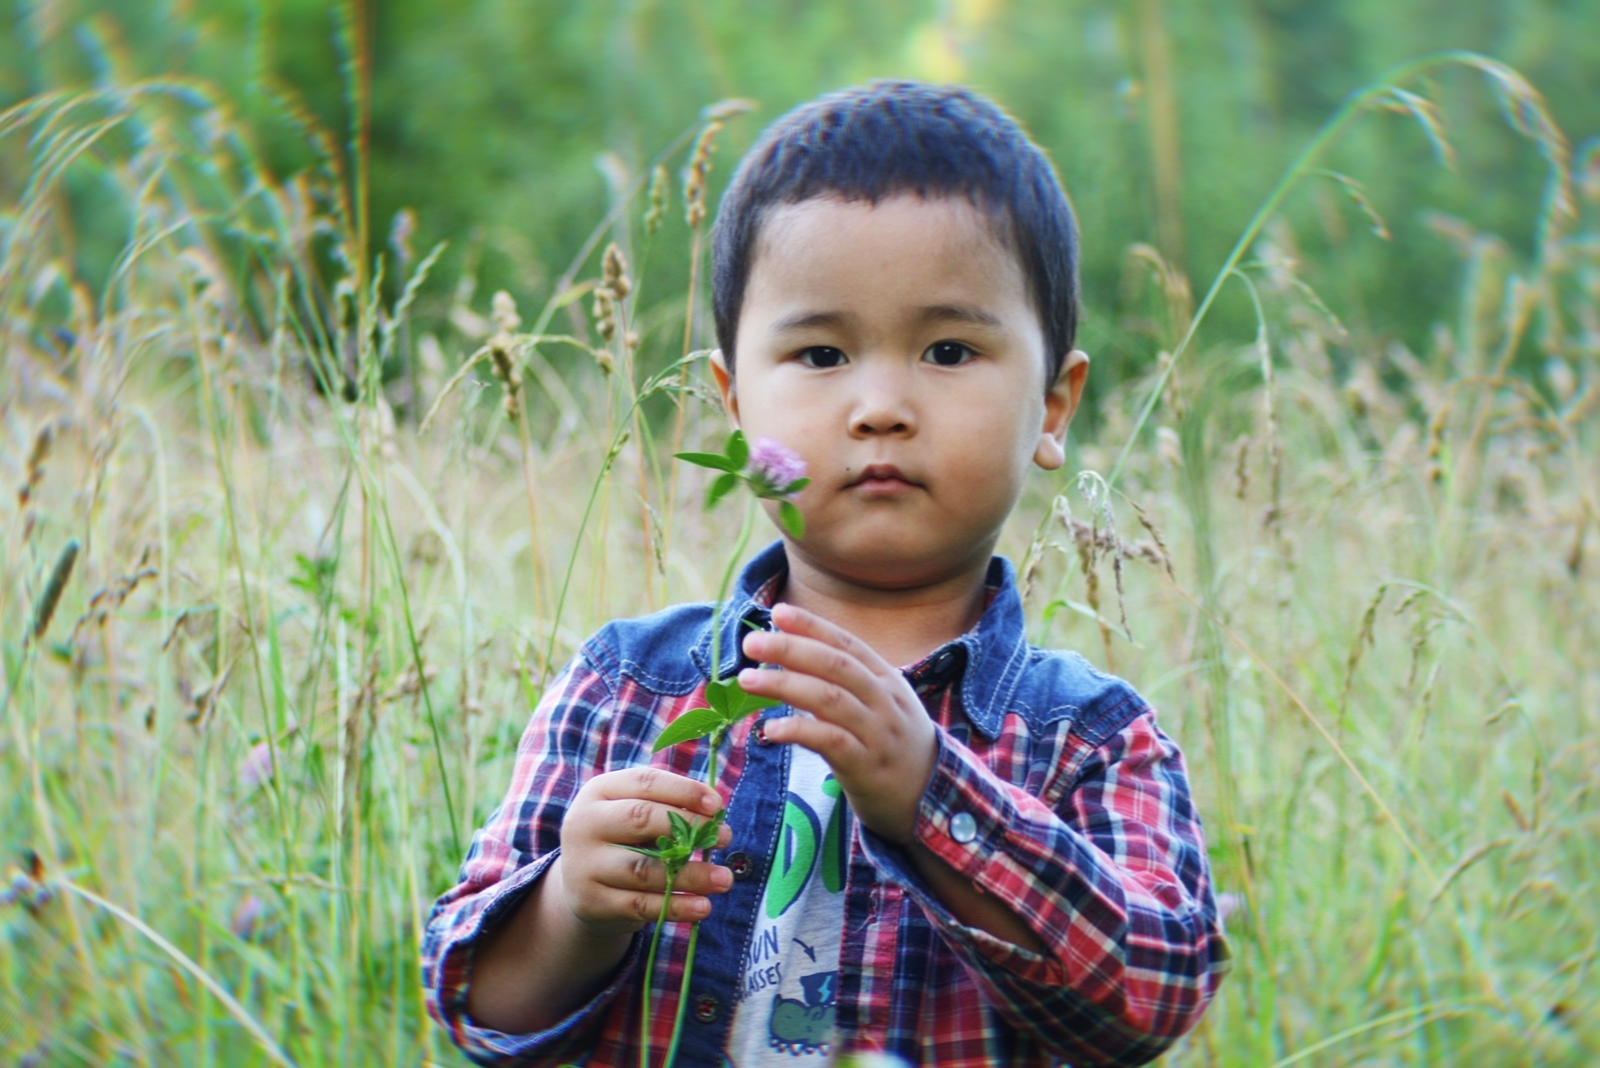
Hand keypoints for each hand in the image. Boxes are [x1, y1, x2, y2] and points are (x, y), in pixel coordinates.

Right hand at [556, 767, 733, 929]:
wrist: (581, 886)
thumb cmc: (624, 839)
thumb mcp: (636, 813)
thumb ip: (669, 807)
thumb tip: (715, 812)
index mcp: (600, 791)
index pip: (645, 782)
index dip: (684, 791)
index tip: (717, 806)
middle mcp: (585, 823)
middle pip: (640, 819)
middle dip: (689, 827)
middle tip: (725, 838)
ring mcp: (585, 864)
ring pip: (643, 868)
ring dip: (690, 875)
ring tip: (724, 879)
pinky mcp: (592, 902)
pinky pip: (639, 905)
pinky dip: (675, 907)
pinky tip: (703, 906)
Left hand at [737, 603, 938, 843]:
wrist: (930, 797)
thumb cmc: (893, 744)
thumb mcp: (881, 704)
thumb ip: (845, 682)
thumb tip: (791, 654)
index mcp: (886, 679)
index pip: (846, 644)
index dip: (812, 626)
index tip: (778, 612)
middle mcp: (884, 700)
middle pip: (835, 666)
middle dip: (791, 649)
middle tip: (752, 643)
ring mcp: (877, 733)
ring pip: (829, 699)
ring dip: (785, 685)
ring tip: (748, 679)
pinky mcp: (866, 766)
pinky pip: (830, 743)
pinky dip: (799, 731)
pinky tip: (770, 730)